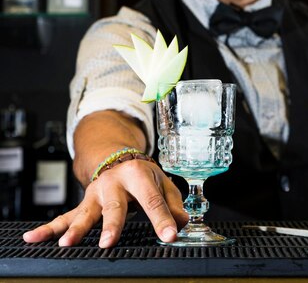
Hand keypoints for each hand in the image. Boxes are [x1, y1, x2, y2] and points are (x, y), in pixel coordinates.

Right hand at [23, 160, 187, 247]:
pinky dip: (48, 229)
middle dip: (112, 225)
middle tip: (109, 242)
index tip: (170, 236)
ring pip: (85, 213)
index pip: (153, 200)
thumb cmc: (142, 175)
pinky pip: (64, 218)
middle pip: (114, 206)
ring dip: (76, 229)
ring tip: (66, 244)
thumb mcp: (162, 183)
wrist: (117, 157)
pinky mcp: (83, 204)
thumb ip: (173, 204)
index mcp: (138, 175)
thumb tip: (181, 223)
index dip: (162, 219)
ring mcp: (95, 194)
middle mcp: (114, 183)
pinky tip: (31, 239)